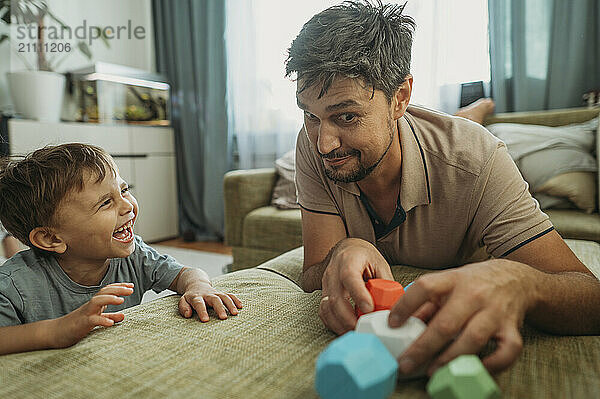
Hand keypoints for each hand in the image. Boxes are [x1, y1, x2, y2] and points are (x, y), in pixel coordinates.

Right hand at [50, 282, 133, 347]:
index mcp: (94, 305)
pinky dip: (102, 320)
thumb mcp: (95, 320)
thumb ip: (109, 317)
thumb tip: (123, 316)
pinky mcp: (80, 324)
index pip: (107, 291)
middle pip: (104, 292)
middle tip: (131, 289)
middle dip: (118, 289)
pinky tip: (111, 323)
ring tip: (121, 300)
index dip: (119, 286)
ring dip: (109, 299)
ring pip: (96, 302)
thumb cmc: (76, 326)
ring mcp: (85, 314)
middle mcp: (90, 306)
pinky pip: (91, 320)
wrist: (54, 333)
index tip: (131, 285)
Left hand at [178, 280, 241, 321]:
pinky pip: (230, 295)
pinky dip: (235, 300)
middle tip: (224, 318)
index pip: (199, 303)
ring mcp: (216, 293)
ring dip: (230, 304)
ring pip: (224, 296)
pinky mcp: (222, 293)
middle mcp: (207, 294)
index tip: (206, 320)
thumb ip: (183, 308)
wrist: (196, 284)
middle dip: (219, 308)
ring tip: (235, 313)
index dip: (202, 311)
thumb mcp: (183, 301)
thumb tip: (188, 314)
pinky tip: (241, 306)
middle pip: (214, 299)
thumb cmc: (190, 297)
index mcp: (196, 297)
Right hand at [319, 238, 393, 333]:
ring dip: (340, 323)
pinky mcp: (324, 293)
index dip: (358, 295)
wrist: (347, 250)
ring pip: (326, 307)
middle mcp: (333, 272)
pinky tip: (345, 327)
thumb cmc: (364, 257)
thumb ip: (385, 284)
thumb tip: (392, 306)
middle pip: (335, 297)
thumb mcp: (380, 264)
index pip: (349, 277)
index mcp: (349, 260)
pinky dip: (333, 323)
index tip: (369, 309)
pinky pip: (323, 312)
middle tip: (363, 327)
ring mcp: (326, 283)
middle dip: (348, 318)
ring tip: (355, 330)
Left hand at [389, 259, 538, 374]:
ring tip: (431, 371)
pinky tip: (472, 369)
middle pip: (447, 322)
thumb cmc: (474, 284)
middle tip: (405, 364)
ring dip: (450, 358)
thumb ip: (427, 302)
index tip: (392, 324)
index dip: (406, 305)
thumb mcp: (448, 283)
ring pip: (473, 338)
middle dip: (423, 347)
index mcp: (454, 279)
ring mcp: (495, 312)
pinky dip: (492, 364)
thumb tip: (402, 324)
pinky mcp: (513, 329)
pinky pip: (506, 351)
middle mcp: (474, 294)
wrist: (516, 279)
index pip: (426, 287)